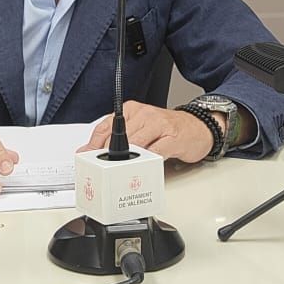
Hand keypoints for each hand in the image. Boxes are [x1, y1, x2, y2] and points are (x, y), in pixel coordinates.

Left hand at [84, 101, 213, 164]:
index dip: (93, 145)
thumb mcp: (140, 129)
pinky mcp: (172, 137)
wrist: (198, 128)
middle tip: (100, 171)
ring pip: (135, 144)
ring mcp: (159, 125)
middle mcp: (144, 114)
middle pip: (119, 137)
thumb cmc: (167, 131)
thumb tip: (90, 152)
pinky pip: (155, 152)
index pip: (106, 126)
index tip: (85, 158)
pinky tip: (142, 170)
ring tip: (118, 173)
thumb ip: (118, 139)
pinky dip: (146, 163)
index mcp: (132, 110)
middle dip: (107, 156)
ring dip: (125, 161)